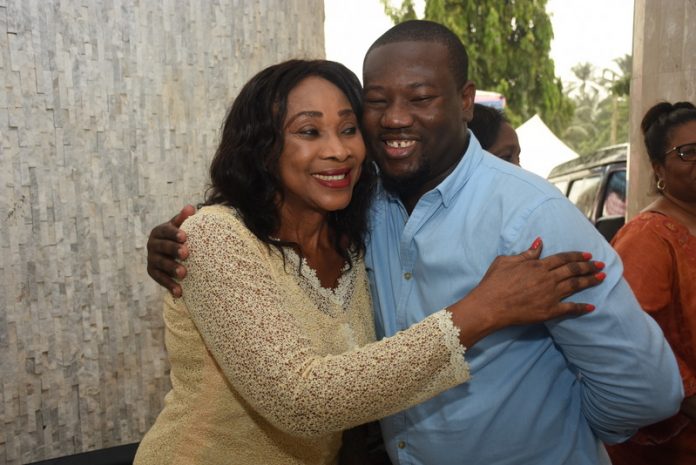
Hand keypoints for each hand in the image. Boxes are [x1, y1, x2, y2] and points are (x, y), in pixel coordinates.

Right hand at [146, 205, 195, 296]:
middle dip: (174, 250)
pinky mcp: (153, 272)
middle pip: (162, 247)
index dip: (174, 233)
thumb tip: (191, 208)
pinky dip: (169, 285)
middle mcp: (152, 244)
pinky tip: (179, 292)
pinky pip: (160, 279)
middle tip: (186, 254)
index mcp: (159, 231)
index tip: (184, 237)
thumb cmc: (178, 236)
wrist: (170, 251)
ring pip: (160, 264)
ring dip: (172, 268)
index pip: (165, 231)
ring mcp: (151, 259)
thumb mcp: (180, 226)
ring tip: (184, 273)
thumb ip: (184, 218)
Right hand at [449, 238, 604, 346]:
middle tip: (601, 265)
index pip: (562, 258)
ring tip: (601, 278)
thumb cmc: (493, 282)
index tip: (588, 254)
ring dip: (589, 281)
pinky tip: (591, 306)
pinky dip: (582, 307)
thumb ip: (526, 253)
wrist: (489, 305)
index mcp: (537, 265)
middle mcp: (547, 278)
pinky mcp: (549, 311)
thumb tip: (539, 242)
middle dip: (589, 266)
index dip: (576, 256)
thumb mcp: (506, 261)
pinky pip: (569, 308)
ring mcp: (550, 295)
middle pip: (572, 270)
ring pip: (575, 286)